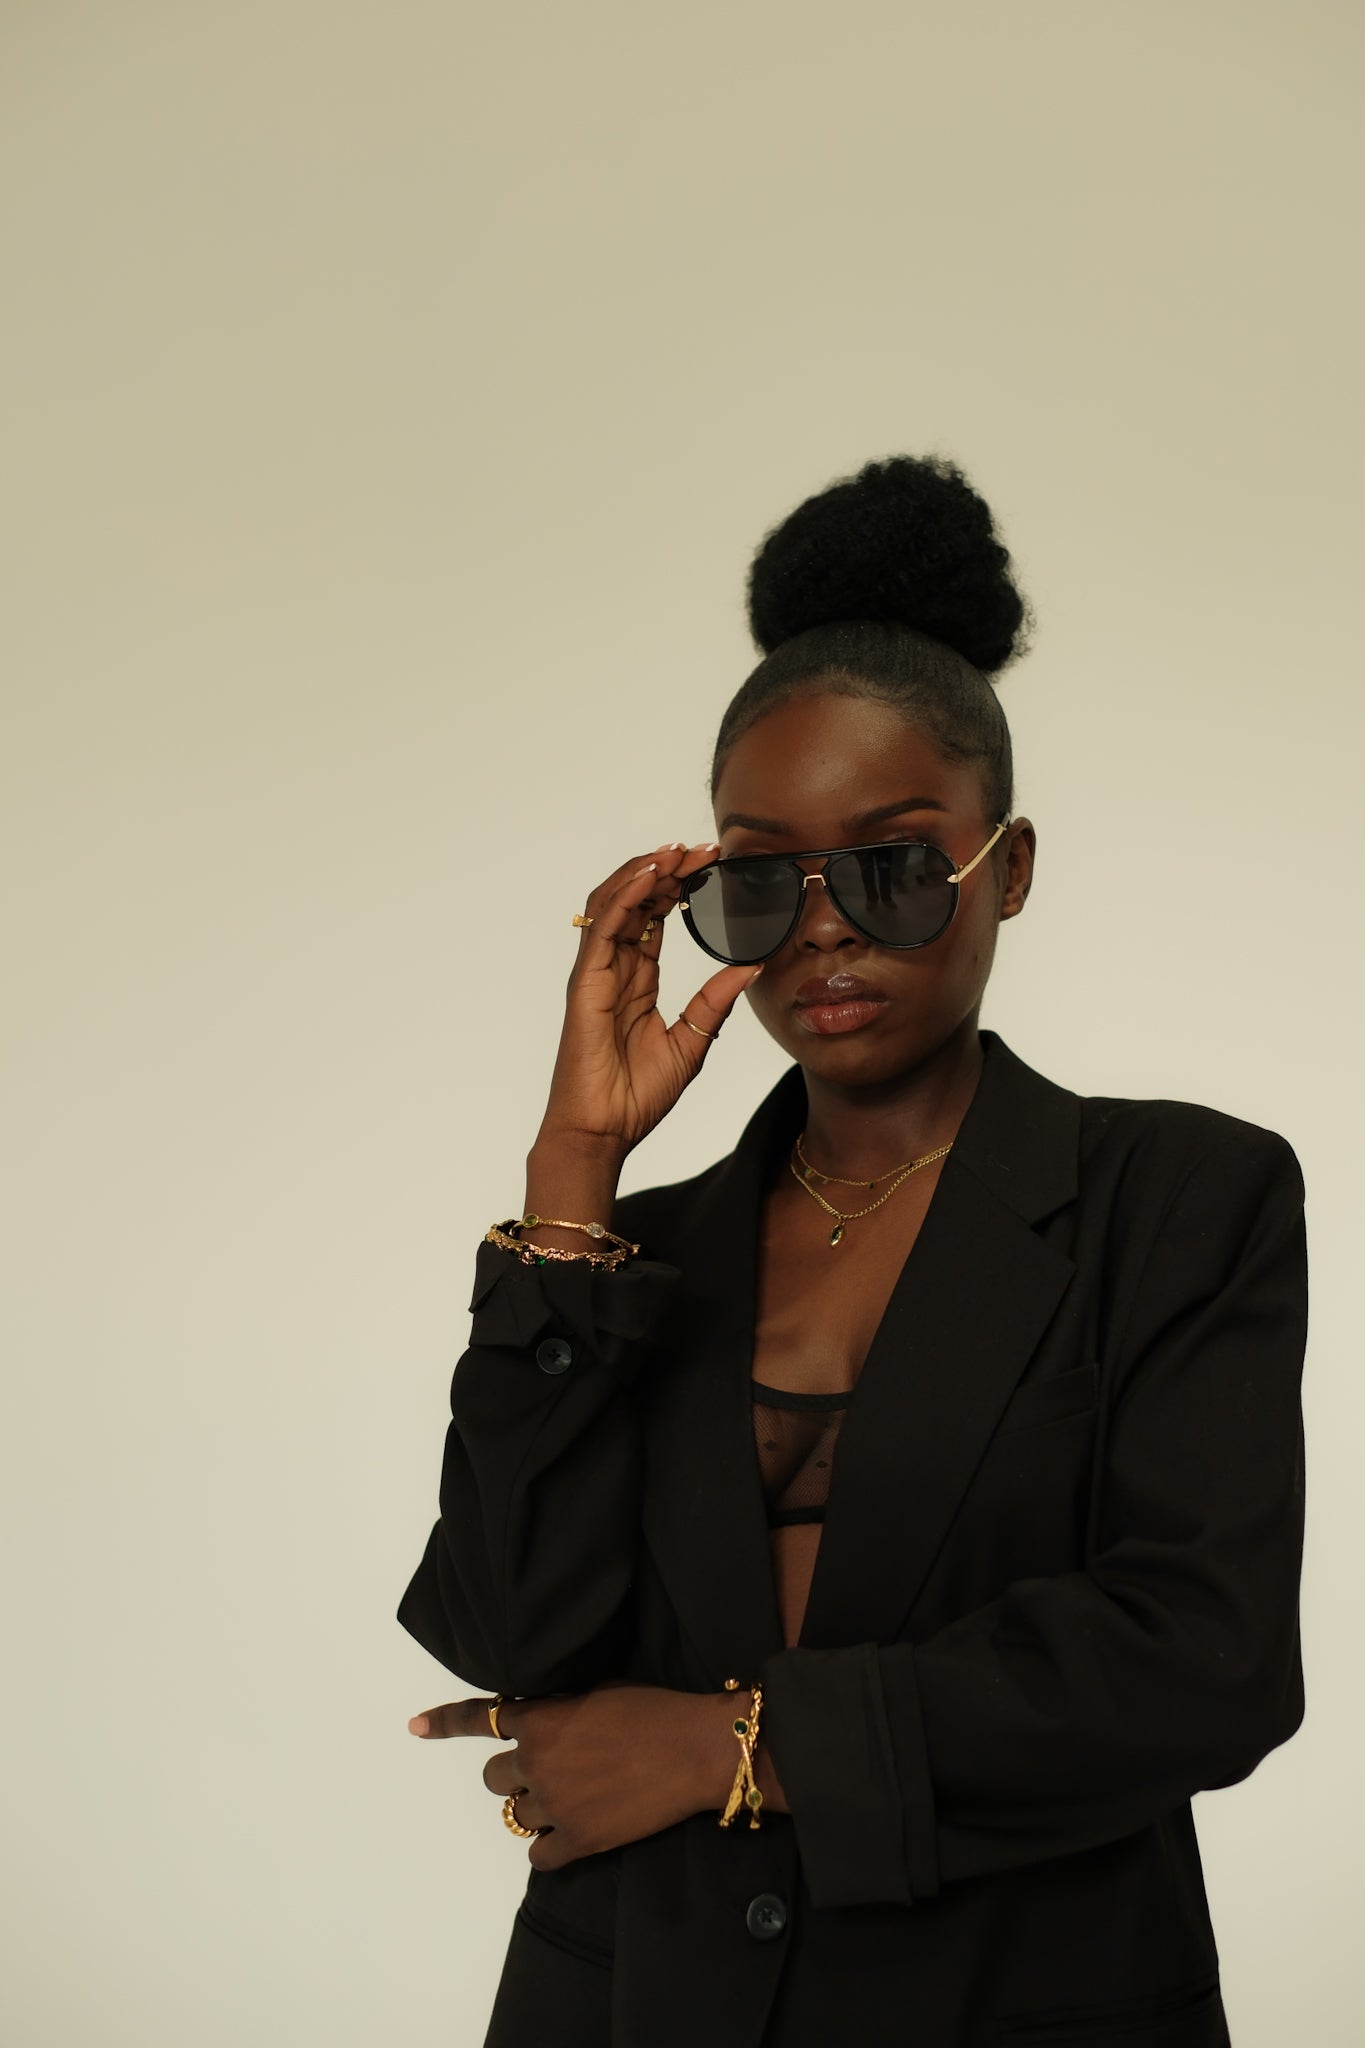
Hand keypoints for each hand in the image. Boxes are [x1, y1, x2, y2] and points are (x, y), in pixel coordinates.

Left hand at [406, 1683, 737, 1869]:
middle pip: (494, 1777)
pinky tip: (569, 1835)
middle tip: (551, 1770)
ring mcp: (554, 1805)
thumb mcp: (596, 1691)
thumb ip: (558, 1707)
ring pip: (515, 1814)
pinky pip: (539, 1855)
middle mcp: (536, 1761)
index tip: (415, 1728)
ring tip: (571, 1798)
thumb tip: (540, 1718)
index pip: (479, 1719)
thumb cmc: (652, 1709)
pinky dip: (549, 1846)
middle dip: (516, 1773)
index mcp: (539, 1719)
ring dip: (535, 1806)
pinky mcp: (577, 1840)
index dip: (443, 1723)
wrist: (693, 1750)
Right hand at [539, 843, 762, 1157]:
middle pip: (635, 901)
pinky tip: (650, 876)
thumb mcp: (693, 1040)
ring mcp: (596, 973)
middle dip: (666, 869)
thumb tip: (752, 966)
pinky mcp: (586, 984)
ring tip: (676, 851)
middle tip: (701, 848)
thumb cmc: (636, 1095)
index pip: (654, 917)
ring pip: (613, 904)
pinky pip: (603, 929)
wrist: (605, 1130)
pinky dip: (625, 896)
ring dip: (643, 872)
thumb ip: (715, 1000)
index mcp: (636, 980)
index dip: (678, 886)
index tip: (710, 864)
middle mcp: (614, 969)